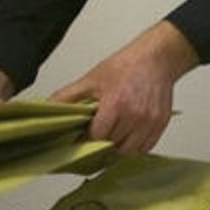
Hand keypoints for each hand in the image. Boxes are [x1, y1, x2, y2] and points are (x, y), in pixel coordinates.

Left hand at [54, 20, 199, 153]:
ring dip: (119, 146)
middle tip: (98, 134)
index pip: (97, 136)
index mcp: (116, 104)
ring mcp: (150, 120)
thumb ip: (67, 95)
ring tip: (113, 135)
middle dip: (103, 141)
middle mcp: (135, 115)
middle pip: (113, 144)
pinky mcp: (161, 123)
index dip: (88, 137)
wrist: (157, 58)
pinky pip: (146, 146)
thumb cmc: (126, 66)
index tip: (83, 135)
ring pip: (130, 150)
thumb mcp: (92, 78)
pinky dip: (136, 145)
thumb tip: (47, 107)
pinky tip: (129, 135)